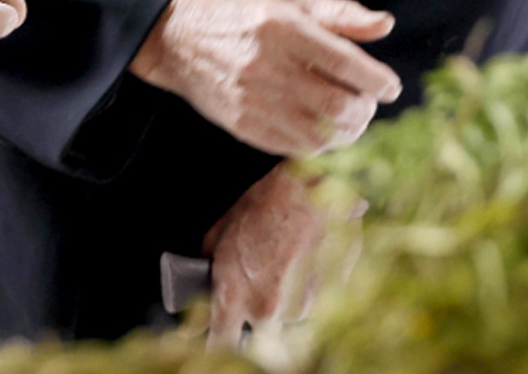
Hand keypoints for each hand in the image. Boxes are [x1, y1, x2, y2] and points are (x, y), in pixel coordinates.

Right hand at [130, 0, 400, 156]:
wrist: (179, 38)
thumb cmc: (243, 13)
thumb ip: (341, 14)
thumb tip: (385, 25)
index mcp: (282, 27)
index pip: (343, 62)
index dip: (375, 80)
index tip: (390, 88)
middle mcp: (267, 65)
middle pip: (334, 106)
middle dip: (364, 112)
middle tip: (367, 103)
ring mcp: (252, 99)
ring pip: (317, 135)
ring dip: (345, 133)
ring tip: (349, 118)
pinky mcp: (241, 125)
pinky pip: (291, 147)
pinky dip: (317, 143)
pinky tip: (321, 128)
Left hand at [201, 166, 337, 344]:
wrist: (313, 185)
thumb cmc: (265, 204)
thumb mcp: (219, 233)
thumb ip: (206, 275)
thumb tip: (199, 303)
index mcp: (234, 296)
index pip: (221, 343)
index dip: (220, 338)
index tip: (221, 333)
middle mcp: (267, 309)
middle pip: (258, 334)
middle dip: (256, 315)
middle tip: (260, 281)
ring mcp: (300, 305)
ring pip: (288, 316)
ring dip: (285, 300)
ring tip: (286, 262)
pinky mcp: (328, 297)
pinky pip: (313, 301)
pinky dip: (308, 286)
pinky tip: (306, 258)